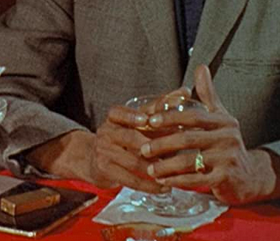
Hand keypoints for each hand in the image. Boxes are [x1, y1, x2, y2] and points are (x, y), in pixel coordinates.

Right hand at [27, 117, 164, 192]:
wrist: (94, 159)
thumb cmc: (125, 137)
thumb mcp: (137, 121)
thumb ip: (159, 108)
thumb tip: (184, 92)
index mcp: (114, 118)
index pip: (118, 112)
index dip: (131, 116)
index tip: (146, 120)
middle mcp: (106, 132)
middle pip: (127, 137)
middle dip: (149, 145)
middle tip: (170, 152)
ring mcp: (104, 151)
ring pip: (131, 160)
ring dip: (153, 169)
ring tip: (171, 174)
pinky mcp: (105, 170)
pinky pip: (128, 179)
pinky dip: (147, 185)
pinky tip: (162, 188)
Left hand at [139, 65, 275, 203]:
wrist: (249, 176)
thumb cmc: (227, 143)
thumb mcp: (220, 117)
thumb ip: (208, 94)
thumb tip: (201, 67)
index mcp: (223, 121)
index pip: (193, 116)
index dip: (170, 117)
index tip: (149, 120)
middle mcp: (227, 138)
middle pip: (188, 139)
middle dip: (162, 144)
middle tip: (142, 148)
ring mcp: (227, 160)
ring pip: (189, 162)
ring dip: (166, 166)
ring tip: (149, 168)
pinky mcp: (224, 179)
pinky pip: (196, 180)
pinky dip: (176, 181)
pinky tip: (162, 181)